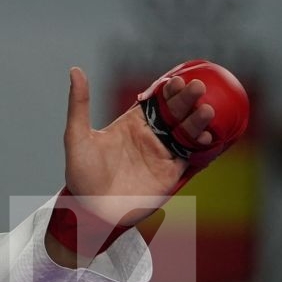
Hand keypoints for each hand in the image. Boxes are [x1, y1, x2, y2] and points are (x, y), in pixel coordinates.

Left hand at [62, 66, 214, 225]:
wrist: (91, 211)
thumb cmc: (81, 176)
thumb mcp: (76, 137)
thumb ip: (79, 104)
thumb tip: (75, 70)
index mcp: (130, 124)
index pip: (154, 101)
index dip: (167, 90)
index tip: (176, 81)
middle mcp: (149, 136)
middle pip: (174, 112)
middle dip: (186, 100)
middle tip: (198, 88)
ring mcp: (161, 154)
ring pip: (184, 131)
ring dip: (197, 120)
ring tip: (207, 110)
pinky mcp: (170, 173)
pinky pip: (189, 155)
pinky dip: (199, 145)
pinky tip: (205, 135)